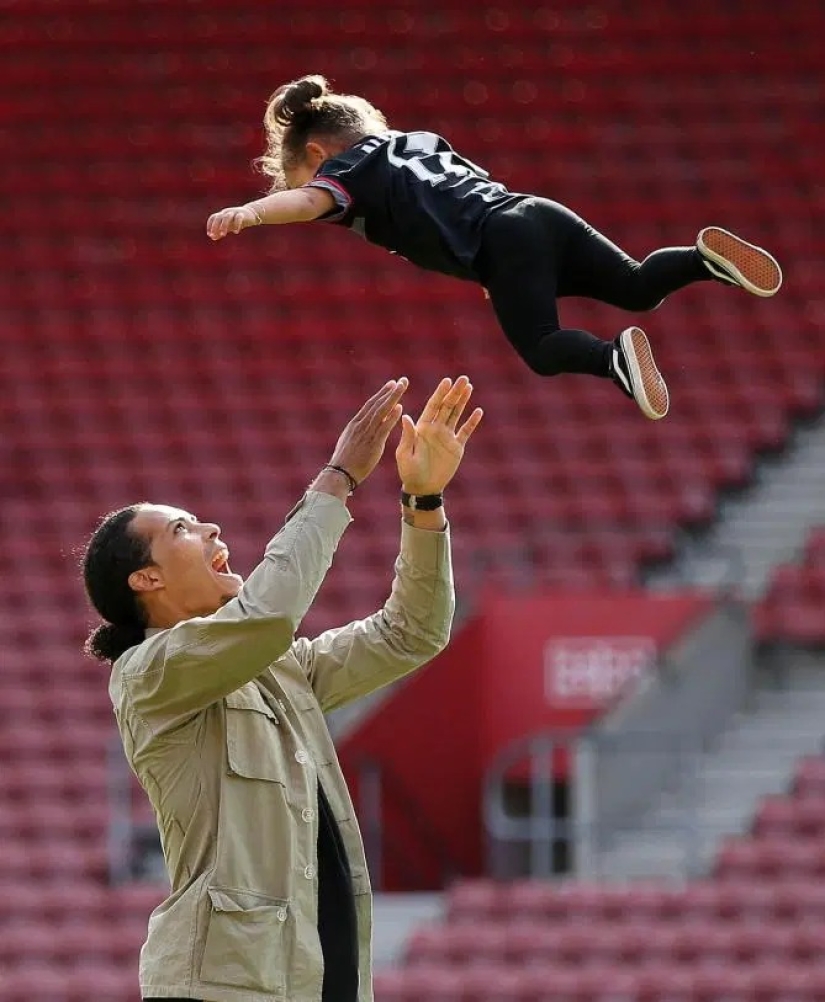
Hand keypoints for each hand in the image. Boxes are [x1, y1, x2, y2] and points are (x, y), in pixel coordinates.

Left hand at [206, 205, 259, 240]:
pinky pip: (238, 218)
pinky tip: (236, 232)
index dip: (210, 225)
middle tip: (214, 235)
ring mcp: (234, 212)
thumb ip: (221, 231)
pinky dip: (236, 225)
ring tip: (223, 235)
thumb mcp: (228, 226)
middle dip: (215, 226)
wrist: (251, 214)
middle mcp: (227, 212)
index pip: (213, 217)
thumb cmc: (237, 220)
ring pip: (227, 217)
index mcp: (222, 214)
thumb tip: (213, 237)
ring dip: (223, 226)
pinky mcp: (242, 214)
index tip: (210, 234)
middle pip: (218, 217)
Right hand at [327, 378, 408, 484]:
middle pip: (377, 404)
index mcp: (355, 424)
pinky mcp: (372, 443)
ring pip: (381, 411)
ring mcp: (366, 433)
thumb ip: (358, 432)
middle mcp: (360, 425)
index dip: (382, 394)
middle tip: (402, 380)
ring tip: (402, 387)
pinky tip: (400, 407)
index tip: (391, 384)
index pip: (370, 405)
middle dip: (390, 391)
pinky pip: (383, 427)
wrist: (340, 474)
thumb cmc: (345, 462)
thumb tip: (364, 426)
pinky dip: (391, 417)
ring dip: (392, 398)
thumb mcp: (349, 442)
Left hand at [396, 376, 482, 494]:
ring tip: (469, 387)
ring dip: (463, 401)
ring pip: (457, 415)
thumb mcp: (405, 454)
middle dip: (455, 392)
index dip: (440, 393)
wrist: (422, 488)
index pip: (433, 406)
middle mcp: (435, 429)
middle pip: (447, 406)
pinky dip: (472, 422)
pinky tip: (478, 411)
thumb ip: (407, 436)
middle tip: (463, 378)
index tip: (447, 381)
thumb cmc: (409, 472)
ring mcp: (447, 437)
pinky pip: (465, 431)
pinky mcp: (456, 447)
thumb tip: (406, 416)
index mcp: (422, 428)